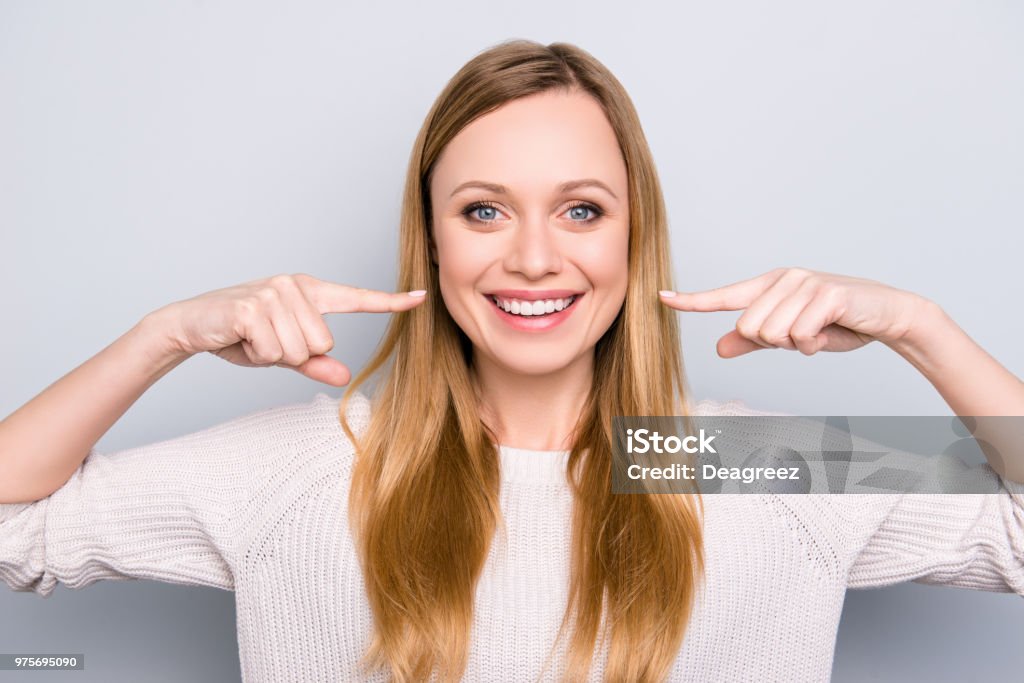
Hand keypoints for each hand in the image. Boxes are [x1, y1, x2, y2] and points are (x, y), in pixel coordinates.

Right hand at [148, 273, 426, 385]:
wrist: (191, 325)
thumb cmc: (240, 336)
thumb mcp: (283, 352)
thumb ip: (315, 363)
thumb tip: (345, 376)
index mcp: (308, 292)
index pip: (356, 299)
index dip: (390, 302)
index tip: (421, 298)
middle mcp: (294, 286)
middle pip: (324, 343)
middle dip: (293, 354)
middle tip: (265, 341)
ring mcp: (274, 292)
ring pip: (300, 350)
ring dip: (273, 354)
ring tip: (252, 338)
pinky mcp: (253, 307)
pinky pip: (276, 350)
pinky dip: (256, 353)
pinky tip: (240, 337)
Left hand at [659, 267, 929, 358]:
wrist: (888, 315)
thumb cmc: (838, 324)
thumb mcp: (791, 336)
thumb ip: (754, 342)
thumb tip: (718, 347)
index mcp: (770, 286)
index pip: (724, 296)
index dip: (693, 300)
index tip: (661, 297)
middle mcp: (784, 279)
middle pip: (749, 329)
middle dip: (775, 343)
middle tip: (803, 335)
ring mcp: (805, 283)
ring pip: (773, 334)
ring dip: (797, 345)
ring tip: (818, 332)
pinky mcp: (827, 294)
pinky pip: (800, 335)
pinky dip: (815, 344)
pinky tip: (831, 332)